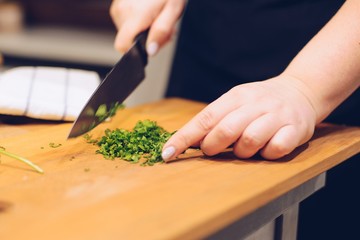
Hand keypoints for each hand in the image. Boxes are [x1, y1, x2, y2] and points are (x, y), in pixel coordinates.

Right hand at [110, 0, 185, 54]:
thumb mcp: (173, 11)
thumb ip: (161, 32)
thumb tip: (150, 51)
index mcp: (135, 15)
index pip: (122, 45)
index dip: (134, 50)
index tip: (147, 44)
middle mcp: (122, 10)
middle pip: (128, 38)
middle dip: (146, 37)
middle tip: (162, 25)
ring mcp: (118, 5)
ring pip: (128, 29)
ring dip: (144, 28)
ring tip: (157, 15)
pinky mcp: (118, 2)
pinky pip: (126, 19)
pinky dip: (139, 20)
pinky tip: (150, 10)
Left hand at [162, 75, 318, 160]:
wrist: (300, 91)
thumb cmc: (259, 101)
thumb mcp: (235, 102)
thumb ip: (215, 119)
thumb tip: (189, 141)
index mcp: (236, 96)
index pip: (204, 119)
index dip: (184, 138)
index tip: (167, 153)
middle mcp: (255, 104)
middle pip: (225, 130)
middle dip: (213, 146)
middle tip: (213, 149)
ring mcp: (276, 116)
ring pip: (250, 141)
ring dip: (242, 151)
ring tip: (244, 147)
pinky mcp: (295, 130)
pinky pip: (276, 149)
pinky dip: (267, 154)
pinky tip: (267, 147)